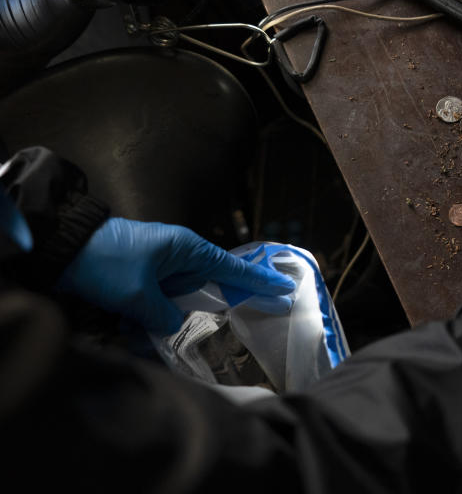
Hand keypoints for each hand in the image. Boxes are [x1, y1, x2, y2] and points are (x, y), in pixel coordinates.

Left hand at [58, 218, 295, 333]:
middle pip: (205, 286)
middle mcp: (178, 255)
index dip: (259, 281)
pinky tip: (130, 327)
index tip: (285, 288)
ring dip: (165, 317)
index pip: (233, 268)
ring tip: (144, 324)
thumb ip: (164, 316)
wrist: (62, 247)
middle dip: (206, 307)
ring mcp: (159, 265)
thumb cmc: (106, 262)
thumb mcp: (138, 295)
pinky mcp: (141, 276)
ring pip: (177, 298)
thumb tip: (174, 328)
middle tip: (219, 323)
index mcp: (187, 249)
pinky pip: (156, 301)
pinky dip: (147, 316)